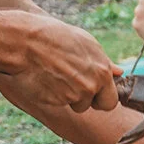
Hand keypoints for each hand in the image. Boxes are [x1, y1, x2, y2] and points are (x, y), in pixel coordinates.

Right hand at [4, 13, 121, 112]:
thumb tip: (119, 72)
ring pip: (77, 104)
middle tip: (77, 87)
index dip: (102, 94)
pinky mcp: (55, 101)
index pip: (112, 99)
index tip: (94, 89)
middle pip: (100, 106)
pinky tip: (45, 78)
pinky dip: (53, 95)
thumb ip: (103, 62)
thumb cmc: (55, 37)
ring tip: (56, 75)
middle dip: (92, 101)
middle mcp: (91, 86)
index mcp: (102, 71)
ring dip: (69, 96)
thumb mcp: (85, 43)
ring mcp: (73, 96)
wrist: (25, 42)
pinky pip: (59, 103)